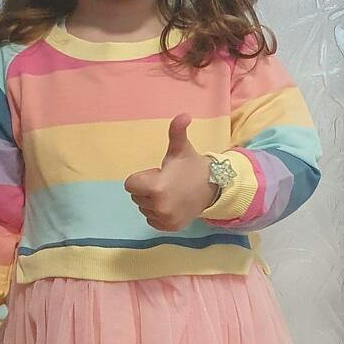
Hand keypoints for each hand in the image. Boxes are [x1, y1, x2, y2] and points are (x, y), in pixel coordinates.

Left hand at [124, 113, 217, 231]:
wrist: (213, 187)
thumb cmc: (191, 166)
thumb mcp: (181, 148)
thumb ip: (176, 131)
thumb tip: (184, 115)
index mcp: (156, 187)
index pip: (130, 184)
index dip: (142, 177)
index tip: (159, 173)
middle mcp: (159, 207)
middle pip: (136, 197)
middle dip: (147, 189)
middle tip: (167, 182)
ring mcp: (165, 219)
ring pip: (144, 209)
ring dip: (152, 201)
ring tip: (171, 193)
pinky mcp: (170, 228)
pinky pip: (152, 220)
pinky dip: (158, 214)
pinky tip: (172, 204)